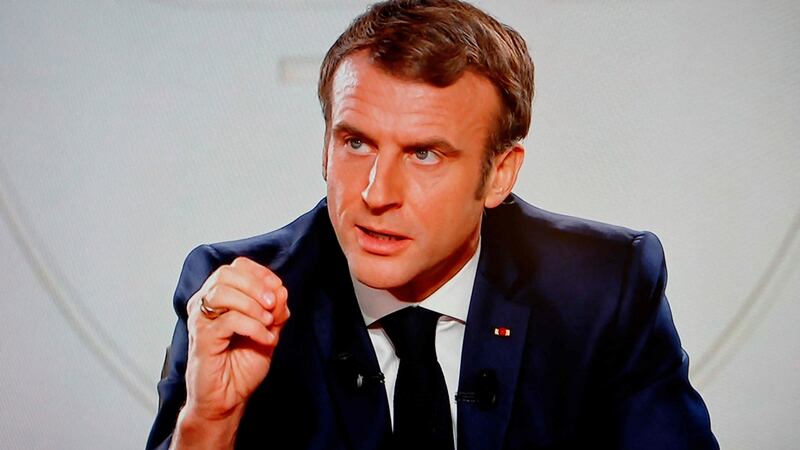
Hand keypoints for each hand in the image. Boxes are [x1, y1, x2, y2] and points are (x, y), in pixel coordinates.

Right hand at [172, 257, 289, 448]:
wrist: (228, 400)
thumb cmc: (241, 367)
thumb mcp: (268, 333)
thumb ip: (275, 311)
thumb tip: (281, 290)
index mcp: (218, 298)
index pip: (236, 267)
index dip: (260, 273)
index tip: (278, 289)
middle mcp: (204, 304)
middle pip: (227, 274)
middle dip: (257, 286)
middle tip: (273, 305)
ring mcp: (200, 320)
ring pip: (224, 292)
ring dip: (253, 305)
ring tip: (268, 323)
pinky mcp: (201, 338)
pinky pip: (229, 320)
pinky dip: (253, 327)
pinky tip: (265, 339)